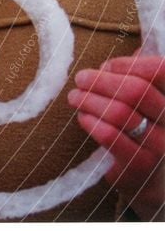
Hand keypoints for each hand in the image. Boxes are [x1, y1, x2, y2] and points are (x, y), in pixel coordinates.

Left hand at [68, 53, 164, 219]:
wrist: (152, 182)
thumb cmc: (146, 131)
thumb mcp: (152, 103)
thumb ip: (144, 76)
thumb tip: (135, 49)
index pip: (161, 71)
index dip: (129, 64)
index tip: (106, 66)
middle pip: (136, 90)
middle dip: (101, 80)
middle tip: (80, 79)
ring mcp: (161, 147)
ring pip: (120, 113)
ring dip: (89, 100)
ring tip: (74, 97)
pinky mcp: (140, 166)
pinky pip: (110, 137)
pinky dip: (91, 122)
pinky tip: (83, 117)